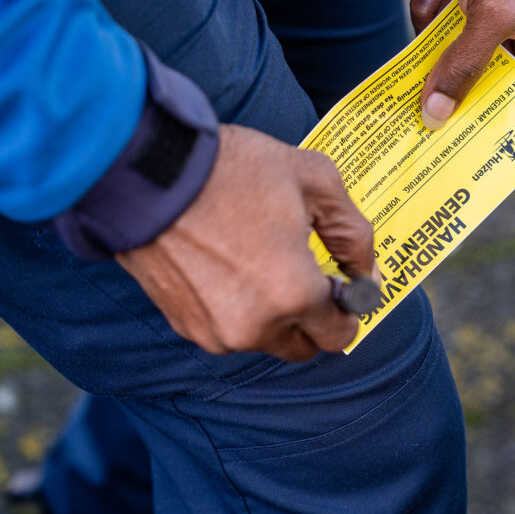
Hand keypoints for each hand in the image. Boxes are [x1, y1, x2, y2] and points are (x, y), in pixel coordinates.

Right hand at [116, 125, 373, 360]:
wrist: (148, 169)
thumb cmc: (233, 169)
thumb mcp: (315, 181)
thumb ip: (353, 233)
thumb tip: (366, 271)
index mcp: (293, 294)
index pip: (339, 335)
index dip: (347, 308)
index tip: (337, 281)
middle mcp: (254, 326)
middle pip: (301, 344)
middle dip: (310, 315)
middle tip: (300, 268)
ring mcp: (214, 330)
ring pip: (262, 337)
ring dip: (270, 311)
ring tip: (256, 256)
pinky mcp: (183, 323)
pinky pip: (225, 328)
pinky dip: (233, 306)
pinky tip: (225, 262)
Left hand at [415, 0, 514, 129]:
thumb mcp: (494, 11)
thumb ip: (465, 66)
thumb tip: (436, 117)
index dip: (486, 116)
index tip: (451, 140)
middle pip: (481, 82)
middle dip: (451, 78)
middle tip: (420, 98)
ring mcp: (495, 22)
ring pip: (451, 58)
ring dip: (435, 34)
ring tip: (442, 0)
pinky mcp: (466, 5)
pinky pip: (437, 30)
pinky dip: (429, 10)